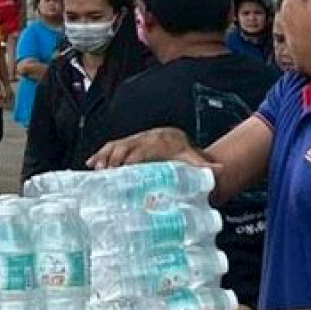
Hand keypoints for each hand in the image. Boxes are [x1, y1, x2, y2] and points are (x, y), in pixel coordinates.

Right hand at [86, 127, 207, 169]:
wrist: (173, 137)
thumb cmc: (181, 151)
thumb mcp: (192, 157)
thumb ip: (205, 165)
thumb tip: (221, 170)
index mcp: (155, 145)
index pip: (140, 152)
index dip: (131, 160)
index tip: (123, 169)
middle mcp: (140, 140)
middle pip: (123, 148)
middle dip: (112, 159)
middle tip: (103, 172)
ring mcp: (131, 141)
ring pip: (114, 146)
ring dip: (102, 156)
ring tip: (93, 169)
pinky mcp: (125, 143)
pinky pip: (109, 146)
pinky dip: (99, 154)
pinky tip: (90, 164)